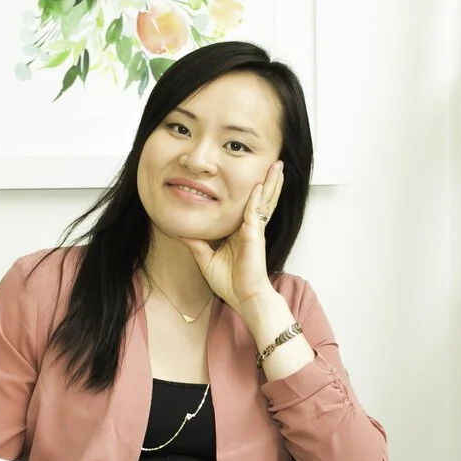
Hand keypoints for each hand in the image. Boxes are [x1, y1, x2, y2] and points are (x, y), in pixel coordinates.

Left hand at [184, 159, 283, 314]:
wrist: (244, 298)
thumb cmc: (231, 283)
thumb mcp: (206, 261)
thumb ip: (196, 244)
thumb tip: (181, 233)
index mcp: (240, 232)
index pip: (248, 205)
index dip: (254, 189)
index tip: (254, 172)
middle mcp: (250, 228)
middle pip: (262, 198)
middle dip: (269, 180)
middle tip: (274, 162)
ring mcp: (254, 231)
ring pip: (265, 201)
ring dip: (271, 183)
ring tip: (278, 165)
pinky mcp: (254, 236)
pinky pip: (255, 213)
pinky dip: (257, 199)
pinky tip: (259, 185)